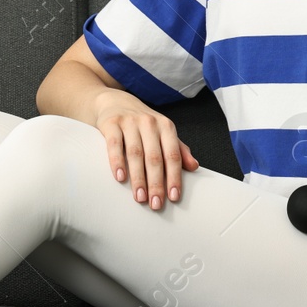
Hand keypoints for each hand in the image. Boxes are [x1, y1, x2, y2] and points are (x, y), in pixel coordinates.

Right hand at [92, 92, 198, 210]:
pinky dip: (117, 162)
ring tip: (139, 198)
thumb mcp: (162, 132)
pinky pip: (115, 144)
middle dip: (156, 183)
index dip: (174, 177)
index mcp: (166, 126)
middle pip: (155, 158)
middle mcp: (149, 123)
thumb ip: (178, 149)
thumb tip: (194, 167)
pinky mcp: (111, 123)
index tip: (173, 197)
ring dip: (138, 178)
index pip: (173, 155)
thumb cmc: (141, 122)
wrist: (115, 101)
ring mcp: (130, 122)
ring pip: (135, 154)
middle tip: (156, 204)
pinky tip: (120, 177)